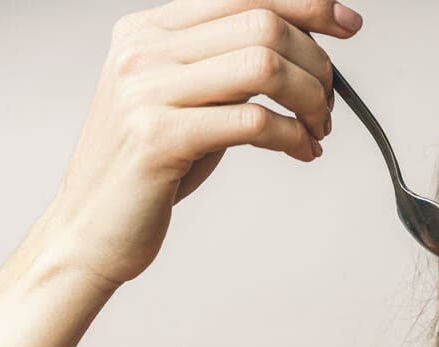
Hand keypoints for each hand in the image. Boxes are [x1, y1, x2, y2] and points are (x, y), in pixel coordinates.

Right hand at [45, 0, 362, 286]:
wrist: (89, 231)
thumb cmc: (149, 168)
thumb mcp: (185, 101)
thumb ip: (227, 68)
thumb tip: (305, 53)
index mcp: (148, 29)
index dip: (307, 4)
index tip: (348, 24)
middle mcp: (142, 49)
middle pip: (263, 24)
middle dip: (315, 65)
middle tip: (326, 107)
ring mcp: (146, 92)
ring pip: (263, 65)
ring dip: (309, 100)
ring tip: (316, 130)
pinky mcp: (158, 139)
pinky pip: (253, 121)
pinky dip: (293, 136)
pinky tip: (302, 151)